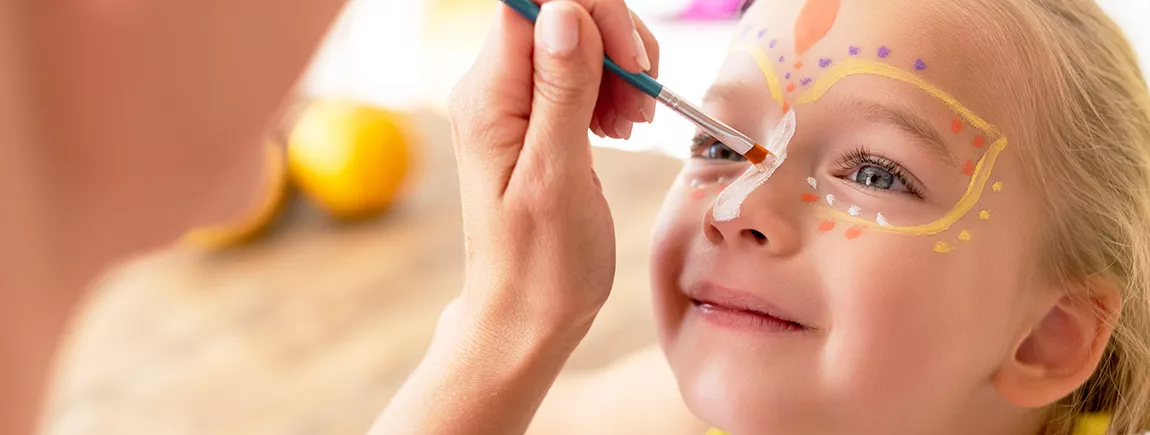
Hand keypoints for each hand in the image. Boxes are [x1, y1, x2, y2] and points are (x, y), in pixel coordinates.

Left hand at [449, 0, 658, 336]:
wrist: (525, 315)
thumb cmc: (541, 264)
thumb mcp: (557, 178)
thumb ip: (561, 92)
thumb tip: (565, 11)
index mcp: (488, 96)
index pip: (536, 3)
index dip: (593, 14)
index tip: (632, 65)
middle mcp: (492, 87)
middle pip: (562, 12)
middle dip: (615, 41)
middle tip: (639, 107)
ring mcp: (513, 99)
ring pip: (578, 35)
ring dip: (621, 66)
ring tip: (632, 124)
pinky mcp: (536, 114)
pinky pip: (580, 68)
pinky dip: (614, 86)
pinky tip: (620, 127)